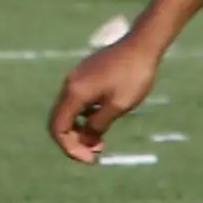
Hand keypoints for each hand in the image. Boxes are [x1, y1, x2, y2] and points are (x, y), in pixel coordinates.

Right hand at [47, 36, 162, 163]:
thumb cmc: (134, 74)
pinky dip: (86, 114)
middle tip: (95, 153)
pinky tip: (103, 119)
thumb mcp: (118, 106)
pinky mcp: (87, 72)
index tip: (90, 159)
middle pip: (60, 120)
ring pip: (69, 110)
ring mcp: (77, 76)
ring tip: (101, 141)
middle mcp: (70, 84)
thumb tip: (85, 142)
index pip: (58, 129)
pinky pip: (78, 99)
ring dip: (81, 128)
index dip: (70, 148)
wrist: (145, 42)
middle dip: (74, 141)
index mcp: (74, 93)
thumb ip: (98, 126)